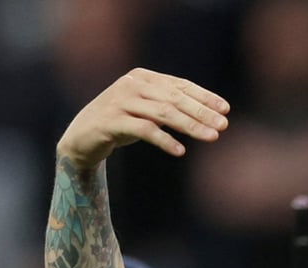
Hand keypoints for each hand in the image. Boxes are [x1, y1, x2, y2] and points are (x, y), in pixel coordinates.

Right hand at [55, 67, 229, 169]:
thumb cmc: (122, 122)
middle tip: (223, 125)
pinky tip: (180, 151)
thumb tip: (209, 113)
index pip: (180, 85)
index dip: (204, 96)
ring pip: (163, 113)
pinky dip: (164, 140)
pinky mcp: (111, 122)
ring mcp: (120, 102)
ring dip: (190, 126)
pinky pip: (143, 130)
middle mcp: (132, 85)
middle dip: (202, 112)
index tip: (226, 109)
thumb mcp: (147, 110)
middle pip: (175, 98)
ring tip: (211, 137)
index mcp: (144, 77)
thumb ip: (170, 105)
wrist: (82, 137)